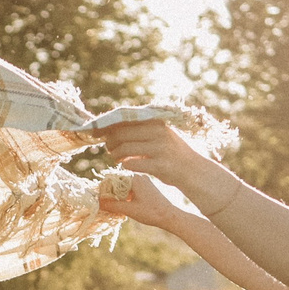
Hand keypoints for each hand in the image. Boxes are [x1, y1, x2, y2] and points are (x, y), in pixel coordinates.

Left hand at [96, 118, 224, 195]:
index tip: (96, 132)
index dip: (106, 126)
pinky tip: (126, 166)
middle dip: (110, 142)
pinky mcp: (160, 165)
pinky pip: (132, 164)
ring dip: (115, 155)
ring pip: (124, 149)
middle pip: (121, 134)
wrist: (192, 170)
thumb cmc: (170, 152)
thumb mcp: (159, 134)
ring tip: (116, 158)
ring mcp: (160, 149)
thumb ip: (140, 129)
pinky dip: (125, 165)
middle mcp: (158, 132)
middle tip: (109, 149)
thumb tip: (110, 127)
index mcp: (156, 122)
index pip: (124, 119)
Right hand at [96, 171, 190, 232]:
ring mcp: (143, 181)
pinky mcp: (146, 187)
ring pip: (123, 185)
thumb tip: (98, 202)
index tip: (100, 200)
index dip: (104, 188)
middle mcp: (138, 177)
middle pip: (117, 181)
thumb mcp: (129, 210)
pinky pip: (130, 188)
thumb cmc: (151, 213)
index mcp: (134, 178)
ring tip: (114, 206)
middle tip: (106, 204)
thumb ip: (112, 205)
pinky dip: (124, 196)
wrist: (170, 216)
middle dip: (110, 192)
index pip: (112, 178)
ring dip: (117, 195)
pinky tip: (124, 205)